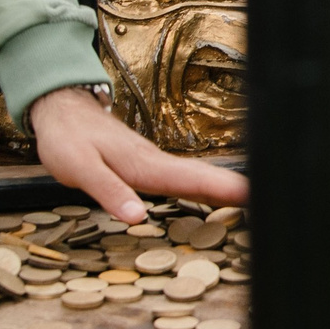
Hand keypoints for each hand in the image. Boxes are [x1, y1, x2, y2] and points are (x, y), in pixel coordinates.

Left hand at [28, 86, 247, 224]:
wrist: (61, 110)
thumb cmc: (68, 139)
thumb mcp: (79, 168)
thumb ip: (109, 191)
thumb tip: (137, 217)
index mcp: (143, 165)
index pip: (189, 179)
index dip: (221, 189)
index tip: (252, 196)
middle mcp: (156, 163)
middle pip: (203, 178)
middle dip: (235, 189)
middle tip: (269, 202)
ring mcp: (155, 163)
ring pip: (198, 177)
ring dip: (226, 188)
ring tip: (256, 202)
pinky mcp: (150, 166)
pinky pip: (185, 178)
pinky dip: (207, 186)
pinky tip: (217, 196)